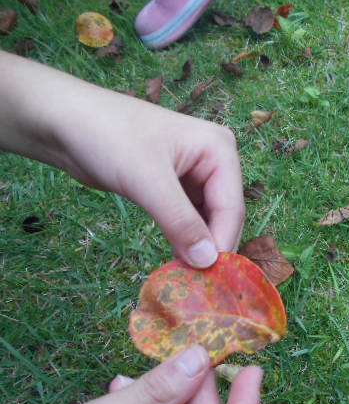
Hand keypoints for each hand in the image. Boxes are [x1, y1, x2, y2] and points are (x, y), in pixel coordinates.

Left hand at [0, 51, 244, 267]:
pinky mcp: (175, 186)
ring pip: (206, 220)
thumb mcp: (147, 181)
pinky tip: (178, 259)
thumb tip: (207, 262)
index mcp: (219, 149)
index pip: (231, 207)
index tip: (210, 280)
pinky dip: (184, 237)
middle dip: (211, 246)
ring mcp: (195, 174)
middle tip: (199, 284)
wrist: (62, 120)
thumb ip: (180, 223)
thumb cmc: (108, 138)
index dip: (221, 243)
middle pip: (223, 215)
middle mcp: (215, 161)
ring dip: (198, 245)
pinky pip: (188, 218)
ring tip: (188, 277)